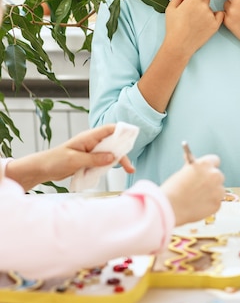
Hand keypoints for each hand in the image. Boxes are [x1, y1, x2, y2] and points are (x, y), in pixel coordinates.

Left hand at [6, 125, 134, 190]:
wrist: (43, 168)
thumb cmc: (55, 160)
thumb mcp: (75, 160)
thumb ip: (94, 159)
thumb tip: (113, 157)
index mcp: (88, 137)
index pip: (109, 129)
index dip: (122, 132)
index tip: (132, 139)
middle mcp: (92, 142)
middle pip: (113, 143)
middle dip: (123, 152)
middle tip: (129, 167)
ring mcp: (91, 151)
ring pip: (109, 153)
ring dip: (116, 161)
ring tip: (126, 170)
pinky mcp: (89, 159)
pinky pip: (102, 161)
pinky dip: (107, 166)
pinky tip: (109, 173)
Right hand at [160, 154, 224, 225]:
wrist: (170, 207)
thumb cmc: (173, 188)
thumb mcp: (183, 172)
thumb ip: (193, 167)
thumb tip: (194, 161)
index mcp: (205, 164)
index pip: (214, 160)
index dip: (209, 166)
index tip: (206, 171)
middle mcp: (214, 175)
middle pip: (218, 176)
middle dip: (211, 181)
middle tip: (201, 187)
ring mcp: (218, 190)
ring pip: (219, 190)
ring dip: (212, 193)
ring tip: (198, 198)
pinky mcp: (217, 204)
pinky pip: (216, 202)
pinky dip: (209, 204)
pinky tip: (198, 206)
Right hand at [164, 0, 223, 58]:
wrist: (179, 45)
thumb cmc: (173, 27)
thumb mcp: (170, 10)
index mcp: (191, 0)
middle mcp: (202, 6)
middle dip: (200, 2)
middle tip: (192, 14)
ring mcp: (210, 15)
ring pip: (210, 7)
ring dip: (206, 11)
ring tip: (197, 23)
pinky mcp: (215, 25)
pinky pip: (219, 15)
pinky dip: (214, 18)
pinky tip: (206, 24)